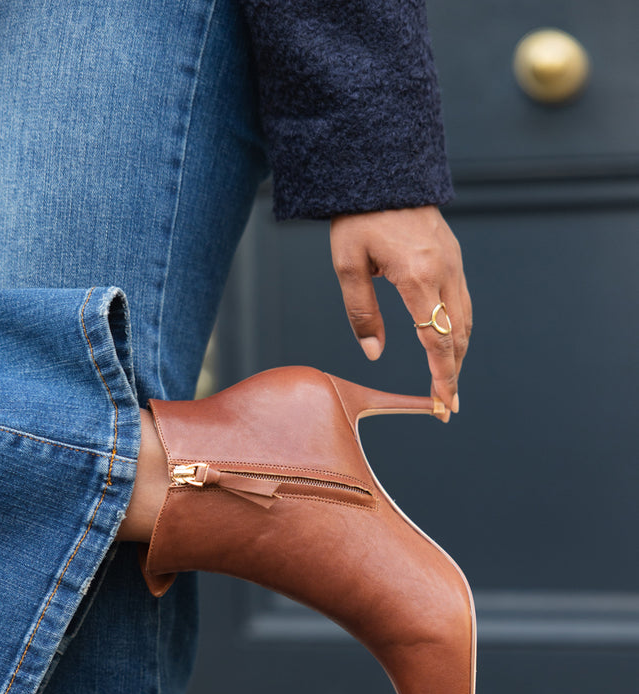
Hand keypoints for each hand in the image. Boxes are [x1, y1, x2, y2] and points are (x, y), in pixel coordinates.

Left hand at [330, 206, 470, 421]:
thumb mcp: (347, 266)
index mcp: (417, 276)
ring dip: (458, 354)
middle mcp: (444, 271)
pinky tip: (448, 345)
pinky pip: (462, 301)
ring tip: (448, 382)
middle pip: (457, 335)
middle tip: (447, 406)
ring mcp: (453, 262)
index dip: (442, 377)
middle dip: (454, 373)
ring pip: (464, 320)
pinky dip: (458, 330)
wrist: (381, 168)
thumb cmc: (357, 217)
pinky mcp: (453, 256)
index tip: (444, 404)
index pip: (436, 340)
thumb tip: (373, 353)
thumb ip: (361, 313)